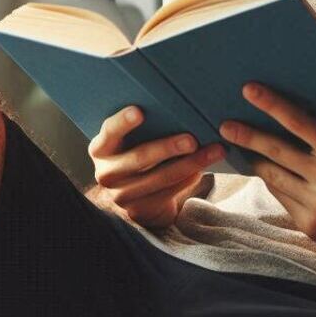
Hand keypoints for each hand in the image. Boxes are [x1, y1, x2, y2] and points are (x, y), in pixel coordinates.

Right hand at [88, 106, 224, 228]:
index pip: (109, 132)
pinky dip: (188, 179)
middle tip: (192, 139)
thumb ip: (144, 128)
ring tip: (214, 152)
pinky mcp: (139, 210)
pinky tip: (204, 169)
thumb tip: (180, 107)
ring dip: (190, 164)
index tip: (140, 111)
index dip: (123, 122)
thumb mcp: (131, 142)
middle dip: (168, 147)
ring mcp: (121, 195)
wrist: (135, 197)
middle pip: (139, 158)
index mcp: (101, 149)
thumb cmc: (138, 156)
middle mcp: (107, 173)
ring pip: (160, 178)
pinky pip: (169, 193)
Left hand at [219, 83, 315, 260]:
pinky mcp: (310, 225)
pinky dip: (275, 184)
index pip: (300, 123)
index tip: (249, 90)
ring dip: (256, 162)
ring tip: (242, 149)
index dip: (272, 105)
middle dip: (247, 137)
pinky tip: (269, 174)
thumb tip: (289, 122)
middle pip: (276, 152)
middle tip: (225, 125)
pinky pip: (282, 198)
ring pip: (274, 178)